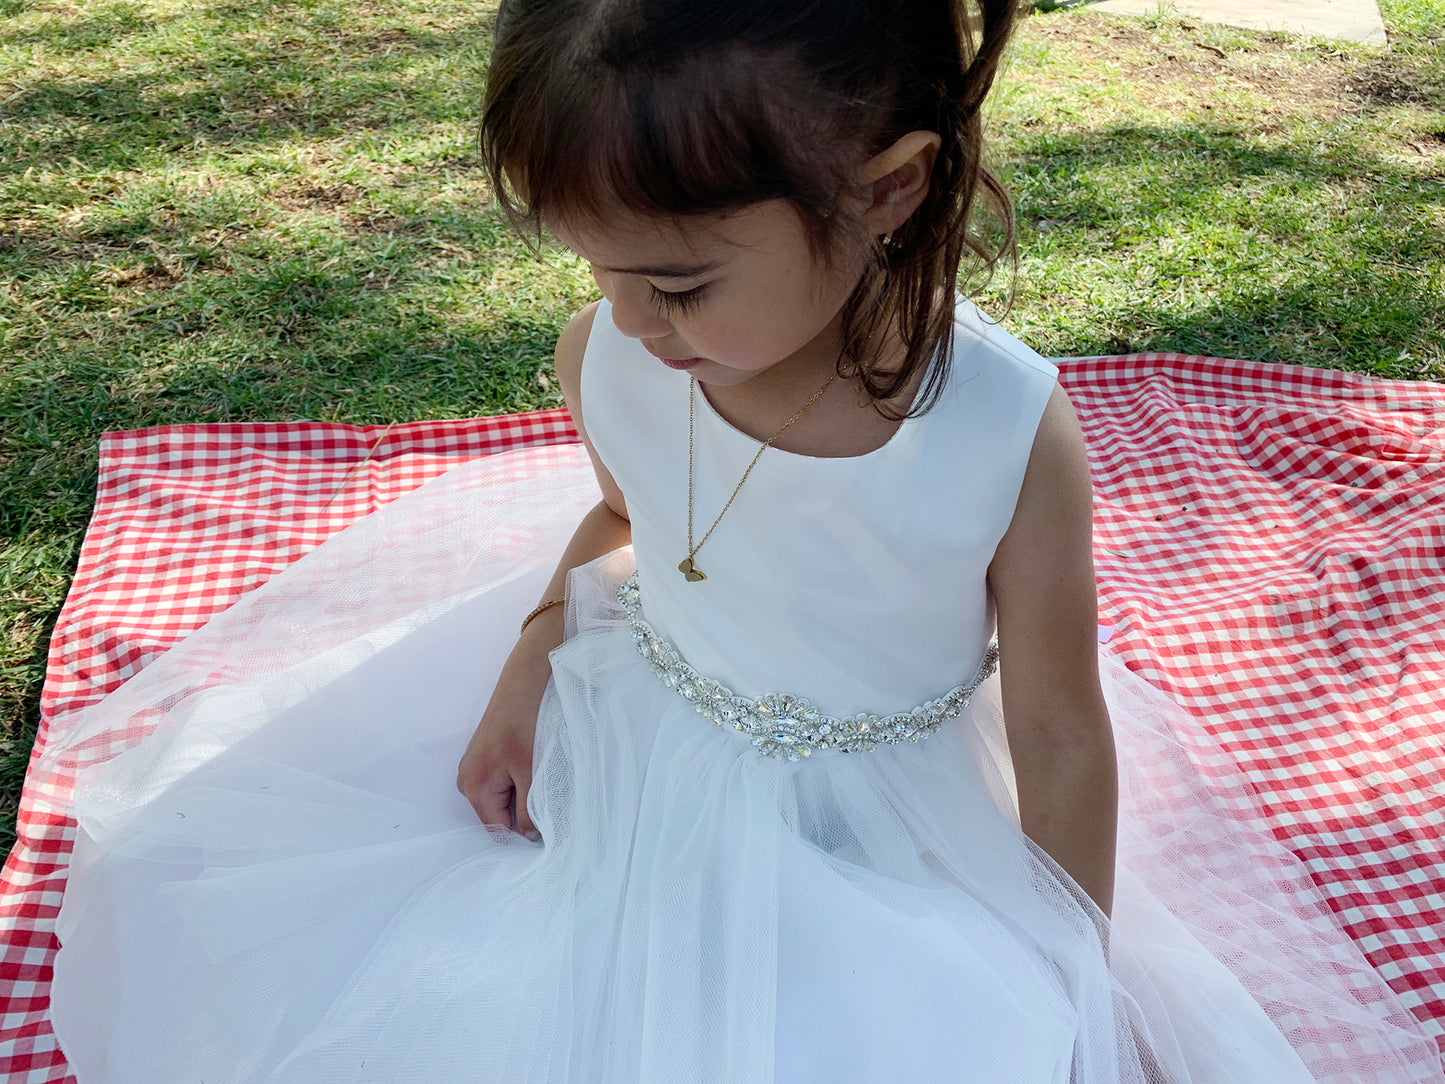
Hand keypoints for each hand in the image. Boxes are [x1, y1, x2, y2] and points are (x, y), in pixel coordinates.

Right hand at [456, 628, 555, 839]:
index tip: (549, 829)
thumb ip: (529, 811)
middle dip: (524, 812)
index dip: (523, 834)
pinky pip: (503, 782)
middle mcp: (466, 781)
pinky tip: (534, 766)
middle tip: (549, 798)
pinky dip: (520, 781)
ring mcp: (474, 768)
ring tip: (542, 778)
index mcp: (473, 789)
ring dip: (524, 795)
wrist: (524, 683)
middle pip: (498, 815)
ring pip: (503, 798)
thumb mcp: (531, 774)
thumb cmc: (526, 725)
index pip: (497, 831)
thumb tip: (530, 838)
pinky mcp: (484, 757)